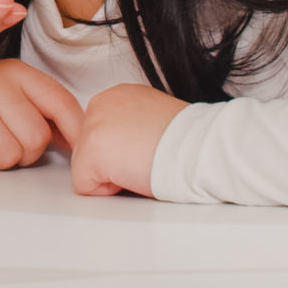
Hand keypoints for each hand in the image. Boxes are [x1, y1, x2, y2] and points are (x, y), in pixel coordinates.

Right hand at [0, 61, 83, 171]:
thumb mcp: (14, 99)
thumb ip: (48, 114)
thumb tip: (83, 139)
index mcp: (15, 72)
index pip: (60, 102)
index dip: (73, 131)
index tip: (73, 148)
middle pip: (36, 138)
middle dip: (25, 152)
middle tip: (5, 141)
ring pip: (9, 154)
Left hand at [70, 82, 188, 197]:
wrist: (202, 149)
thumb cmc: (190, 142)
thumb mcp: (154, 120)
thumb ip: (129, 127)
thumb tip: (122, 146)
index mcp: (118, 96)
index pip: (100, 134)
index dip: (122, 153)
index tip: (147, 149)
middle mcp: (101, 104)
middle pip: (88, 150)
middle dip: (113, 164)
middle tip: (146, 157)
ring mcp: (92, 127)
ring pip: (85, 168)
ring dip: (112, 176)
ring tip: (143, 164)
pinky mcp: (90, 153)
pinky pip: (85, 186)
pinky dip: (109, 191)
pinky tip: (134, 174)